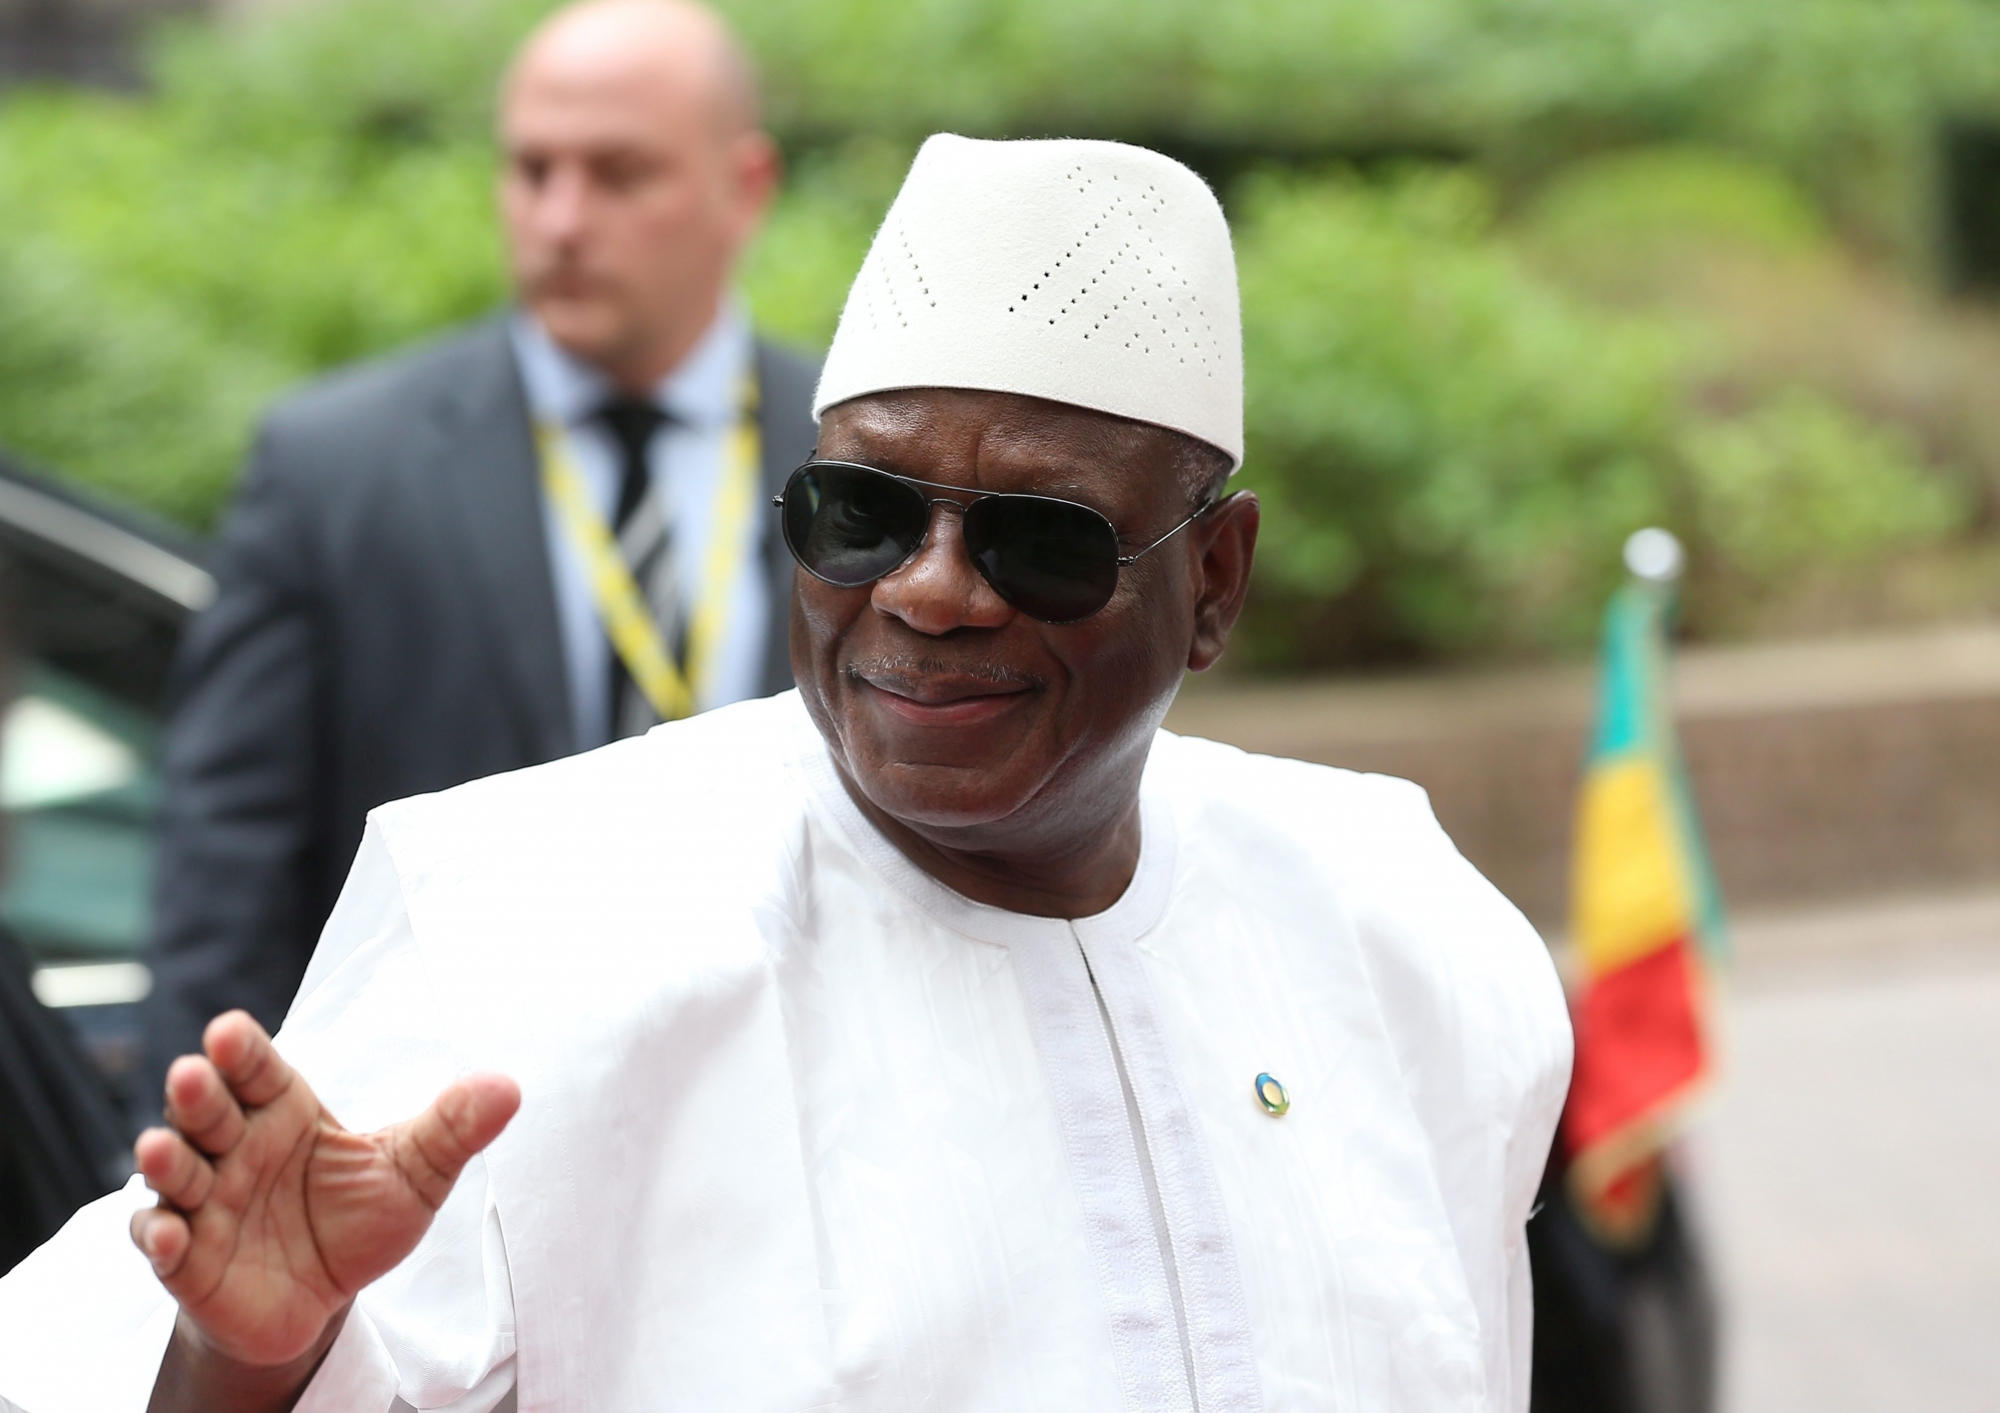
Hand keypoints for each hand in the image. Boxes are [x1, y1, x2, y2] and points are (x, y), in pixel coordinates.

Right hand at [131, 1011, 519, 1370]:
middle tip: (194, 1074)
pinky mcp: (186, 1256)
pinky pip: (161, 1240)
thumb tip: (509, 1086)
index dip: (241, 1050)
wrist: (322, 1299)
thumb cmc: (357, 1219)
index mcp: (283, 1110)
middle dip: (197, 1092)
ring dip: (163, 1158)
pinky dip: (158, 1236)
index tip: (229, 1031)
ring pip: (174, 1169)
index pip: (257, 1067)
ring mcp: (204, 1200)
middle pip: (207, 1109)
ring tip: (161, 1150)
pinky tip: (168, 1235)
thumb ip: (452, 1130)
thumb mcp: (414, 1173)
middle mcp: (235, 1146)